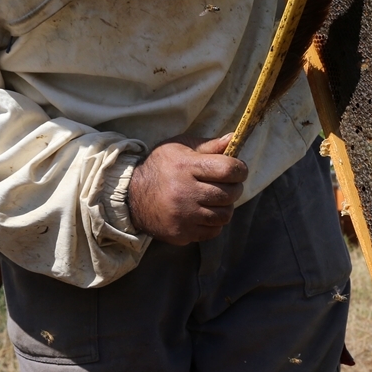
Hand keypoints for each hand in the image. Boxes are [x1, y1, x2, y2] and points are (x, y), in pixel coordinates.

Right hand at [126, 133, 247, 244]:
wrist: (131, 196)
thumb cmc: (161, 167)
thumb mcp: (180, 148)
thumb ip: (208, 145)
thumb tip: (233, 138)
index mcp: (186, 166)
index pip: (229, 170)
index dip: (240, 169)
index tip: (238, 170)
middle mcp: (184, 192)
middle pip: (230, 193)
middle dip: (235, 188)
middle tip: (227, 185)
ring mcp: (183, 215)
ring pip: (225, 215)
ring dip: (225, 206)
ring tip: (215, 199)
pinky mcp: (182, 233)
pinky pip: (214, 231)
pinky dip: (214, 222)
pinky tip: (204, 212)